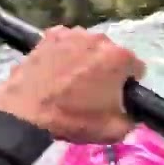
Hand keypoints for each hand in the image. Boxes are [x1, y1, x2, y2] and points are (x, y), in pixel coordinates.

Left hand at [0, 26, 146, 143]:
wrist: (27, 112)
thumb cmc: (74, 120)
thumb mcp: (114, 131)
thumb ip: (132, 119)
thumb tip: (131, 112)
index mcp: (120, 58)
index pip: (136, 69)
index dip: (128, 85)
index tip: (116, 97)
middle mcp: (100, 39)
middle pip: (112, 54)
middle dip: (106, 70)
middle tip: (91, 91)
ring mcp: (73, 33)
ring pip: (89, 47)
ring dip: (86, 59)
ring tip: (71, 81)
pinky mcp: (50, 35)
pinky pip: (67, 43)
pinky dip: (65, 53)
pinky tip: (56, 70)